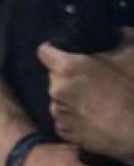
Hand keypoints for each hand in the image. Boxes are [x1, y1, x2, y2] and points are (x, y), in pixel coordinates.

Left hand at [38, 30, 133, 163]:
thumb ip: (120, 38)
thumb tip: (115, 34)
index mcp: (68, 68)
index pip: (45, 51)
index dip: (56, 50)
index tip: (67, 53)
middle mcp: (56, 90)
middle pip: (54, 76)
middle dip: (68, 75)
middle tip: (91, 78)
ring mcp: (58, 113)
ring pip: (58, 98)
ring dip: (71, 96)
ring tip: (96, 100)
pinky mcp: (63, 132)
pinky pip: (64, 118)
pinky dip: (74, 116)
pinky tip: (95, 117)